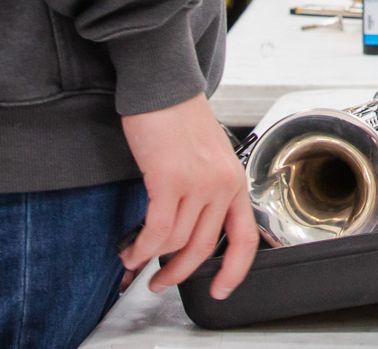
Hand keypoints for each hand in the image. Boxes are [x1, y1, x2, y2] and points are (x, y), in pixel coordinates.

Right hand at [120, 94, 257, 299]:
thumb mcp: (209, 157)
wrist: (163, 87)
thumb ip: (208, 190)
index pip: (246, 238)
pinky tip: (131, 250)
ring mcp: (199, 183)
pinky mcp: (170, 180)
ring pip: (176, 243)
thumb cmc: (180, 118)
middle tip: (160, 282)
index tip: (220, 289)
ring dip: (151, 258)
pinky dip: (141, 247)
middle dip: (179, 273)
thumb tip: (190, 229)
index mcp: (235, 180)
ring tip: (134, 259)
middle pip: (204, 248)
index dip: (235, 271)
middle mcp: (223, 184)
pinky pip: (157, 231)